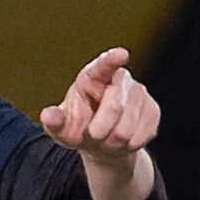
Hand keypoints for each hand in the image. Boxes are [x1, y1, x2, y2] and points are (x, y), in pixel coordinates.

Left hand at [41, 48, 159, 199]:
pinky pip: (144, 131)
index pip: (103, 65)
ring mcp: (139, 93)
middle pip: (116, 104)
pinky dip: (130, 144)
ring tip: (107, 139)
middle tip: (93, 136)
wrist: (101, 144)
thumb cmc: (79, 129)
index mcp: (93, 77)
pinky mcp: (152, 109)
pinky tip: (123, 141)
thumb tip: (47, 115)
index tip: (121, 55)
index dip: (112, 59)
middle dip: (101, 128)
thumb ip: (55, 122)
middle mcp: (119, 79)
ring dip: (114, 140)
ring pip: (130, 123)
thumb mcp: (62, 128)